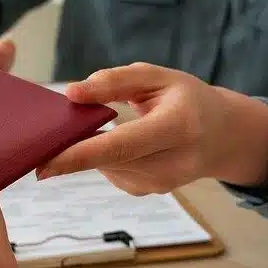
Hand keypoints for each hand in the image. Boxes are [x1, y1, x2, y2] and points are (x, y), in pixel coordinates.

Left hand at [36, 63, 267, 194]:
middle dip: (72, 151)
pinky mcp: (149, 191)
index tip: (45, 161)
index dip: (80, 154)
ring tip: (94, 126)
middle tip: (44, 137)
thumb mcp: (157, 76)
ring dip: (89, 149)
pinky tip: (114, 141)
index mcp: (179, 126)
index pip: (122, 146)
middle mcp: (173, 162)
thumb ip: (114, 81)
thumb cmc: (187, 99)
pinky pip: (111, 172)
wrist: (222, 135)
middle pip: (109, 161)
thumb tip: (71, 93)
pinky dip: (102, 157)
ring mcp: (162, 183)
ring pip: (105, 167)